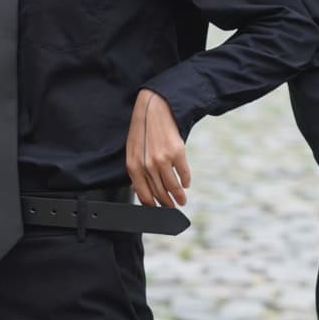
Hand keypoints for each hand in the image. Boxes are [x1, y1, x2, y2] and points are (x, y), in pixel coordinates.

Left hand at [126, 89, 189, 206]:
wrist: (154, 109)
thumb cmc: (142, 131)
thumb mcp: (132, 151)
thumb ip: (136, 171)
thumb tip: (140, 190)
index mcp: (134, 166)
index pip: (143, 194)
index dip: (153, 205)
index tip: (159, 210)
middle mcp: (147, 165)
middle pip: (159, 193)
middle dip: (167, 204)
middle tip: (172, 207)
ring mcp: (163, 160)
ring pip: (172, 187)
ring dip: (179, 197)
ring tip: (182, 200)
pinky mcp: (177, 153)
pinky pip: (183, 174)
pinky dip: (186, 181)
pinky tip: (186, 184)